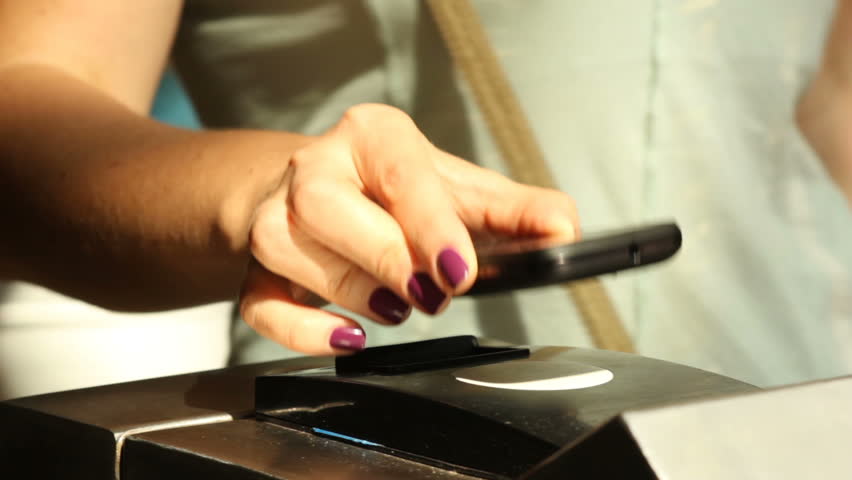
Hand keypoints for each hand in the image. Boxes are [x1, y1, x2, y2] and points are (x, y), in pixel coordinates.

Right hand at [239, 104, 578, 354]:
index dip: (432, 226)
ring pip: (294, 255)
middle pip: (329, 208)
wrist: (326, 189)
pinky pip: (265, 306)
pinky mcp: (258, 271)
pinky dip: (305, 332)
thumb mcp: (461, 190)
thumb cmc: (397, 191)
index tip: (460, 271)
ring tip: (397, 305)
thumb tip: (564, 231)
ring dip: (354, 293)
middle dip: (387, 259)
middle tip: (431, 295)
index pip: (402, 176)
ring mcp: (276, 218)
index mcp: (373, 137)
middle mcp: (315, 169)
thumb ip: (516, 212)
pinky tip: (348, 338)